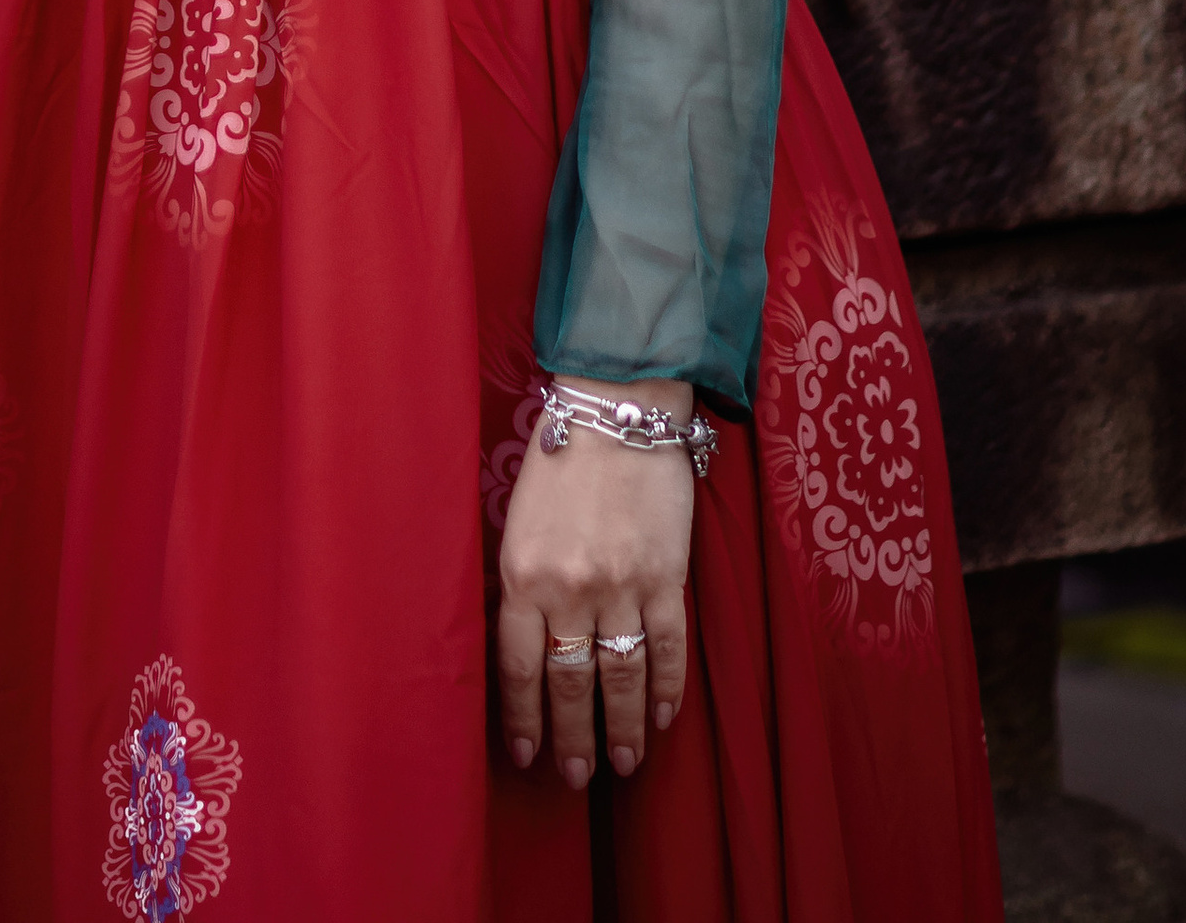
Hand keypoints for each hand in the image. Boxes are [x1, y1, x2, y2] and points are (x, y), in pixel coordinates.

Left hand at [496, 379, 693, 787]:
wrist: (616, 410)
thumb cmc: (558, 458)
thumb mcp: (518, 519)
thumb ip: (521, 581)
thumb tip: (523, 645)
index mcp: (522, 573)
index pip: (518, 666)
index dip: (523, 717)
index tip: (527, 753)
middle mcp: (570, 588)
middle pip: (570, 683)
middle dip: (571, 736)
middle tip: (574, 776)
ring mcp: (622, 586)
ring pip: (622, 677)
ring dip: (623, 728)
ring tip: (623, 764)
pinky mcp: (666, 577)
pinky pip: (668, 648)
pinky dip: (667, 690)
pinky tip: (663, 718)